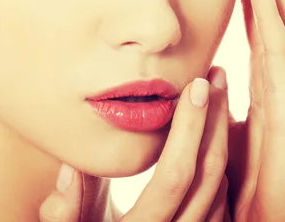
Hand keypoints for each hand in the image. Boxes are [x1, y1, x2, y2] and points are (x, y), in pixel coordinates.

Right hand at [40, 72, 231, 221]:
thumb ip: (62, 210)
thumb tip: (69, 170)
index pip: (174, 176)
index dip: (189, 127)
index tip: (196, 85)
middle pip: (209, 174)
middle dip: (215, 119)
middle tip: (215, 77)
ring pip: (222, 185)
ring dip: (222, 136)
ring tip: (217, 95)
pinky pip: (223, 199)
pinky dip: (220, 161)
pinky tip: (212, 132)